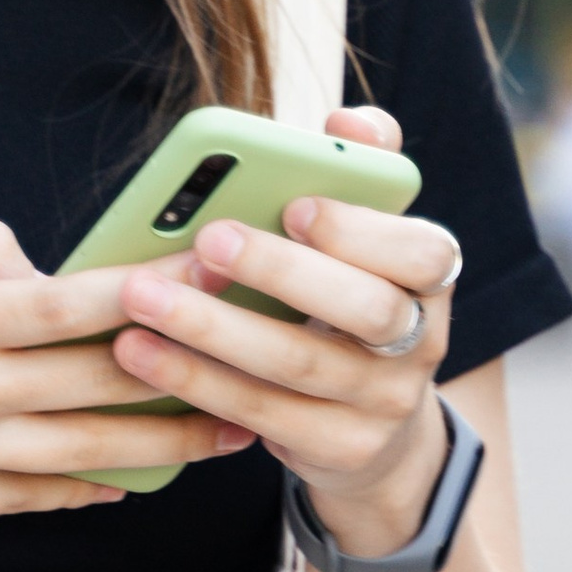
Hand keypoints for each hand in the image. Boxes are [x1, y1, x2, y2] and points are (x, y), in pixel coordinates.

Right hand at [0, 222, 251, 545]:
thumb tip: (45, 269)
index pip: (68, 301)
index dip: (147, 290)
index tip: (212, 276)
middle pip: (97, 384)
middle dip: (186, 373)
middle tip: (260, 363)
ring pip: (84, 452)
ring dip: (164, 445)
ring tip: (229, 434)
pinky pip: (36, 498)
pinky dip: (92, 489)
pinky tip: (137, 479)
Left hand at [108, 106, 463, 558]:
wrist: (375, 430)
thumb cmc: (348, 302)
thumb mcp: (365, 240)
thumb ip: (361, 172)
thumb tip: (348, 121)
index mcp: (431, 278)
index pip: (423, 253)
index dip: (360, 230)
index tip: (293, 205)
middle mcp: (422, 342)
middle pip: (365, 310)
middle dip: (280, 272)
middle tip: (206, 238)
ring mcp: (384, 404)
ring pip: (298, 363)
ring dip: (212, 328)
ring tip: (142, 294)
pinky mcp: (339, 450)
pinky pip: (261, 413)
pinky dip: (196, 380)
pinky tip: (140, 353)